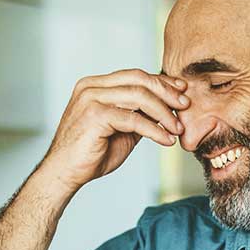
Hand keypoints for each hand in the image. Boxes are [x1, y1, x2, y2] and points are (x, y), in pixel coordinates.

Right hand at [37, 69, 188, 195]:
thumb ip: (139, 115)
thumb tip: (168, 108)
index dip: (161, 82)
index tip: (181, 91)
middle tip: (185, 106)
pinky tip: (166, 140)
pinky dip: (154, 130)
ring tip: (177, 128)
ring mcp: (91, 99)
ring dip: (164, 113)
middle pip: (139, 80)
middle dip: (166, 92)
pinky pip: (134, 119)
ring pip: (139, 97)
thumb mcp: (121, 129)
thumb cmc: (90, 154)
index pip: (134, 75)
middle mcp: (90, 87)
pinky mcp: (95, 116)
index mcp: (94, 85)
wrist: (65, 173)